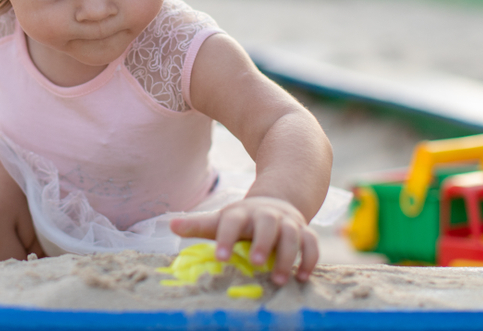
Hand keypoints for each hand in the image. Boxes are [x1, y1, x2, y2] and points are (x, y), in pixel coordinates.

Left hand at [169, 196, 318, 284]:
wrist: (276, 202)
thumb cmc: (242, 220)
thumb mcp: (221, 220)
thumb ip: (199, 225)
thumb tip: (170, 225)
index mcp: (242, 214)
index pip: (232, 222)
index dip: (226, 238)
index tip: (220, 257)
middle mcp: (266, 216)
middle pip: (267, 224)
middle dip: (262, 243)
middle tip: (255, 263)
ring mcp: (288, 223)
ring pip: (292, 235)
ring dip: (287, 256)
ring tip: (280, 280)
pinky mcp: (304, 232)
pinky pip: (311, 244)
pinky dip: (309, 259)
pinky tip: (302, 277)